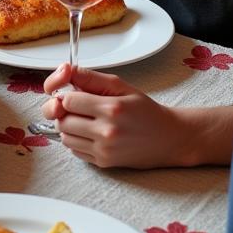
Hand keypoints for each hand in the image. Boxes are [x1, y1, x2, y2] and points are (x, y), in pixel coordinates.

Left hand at [41, 64, 184, 168]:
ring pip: (65, 137)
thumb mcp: (121, 86)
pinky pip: (74, 150)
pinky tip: (89, 134)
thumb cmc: (145, 110)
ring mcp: (105, 150)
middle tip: (77, 108)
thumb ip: (89, 77)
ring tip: (83, 120)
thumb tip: (64, 70)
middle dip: (64, 112)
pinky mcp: (104, 163)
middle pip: (62, 120)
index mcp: (111, 109)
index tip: (74, 95)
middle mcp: (107, 132)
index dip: (66, 95)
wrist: (170, 139)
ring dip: (68, 127)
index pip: (67, 101)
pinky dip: (76, 141)